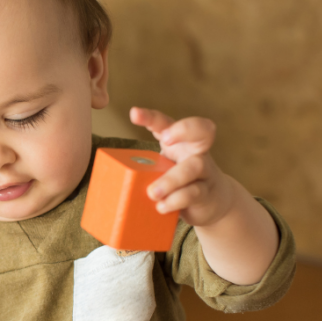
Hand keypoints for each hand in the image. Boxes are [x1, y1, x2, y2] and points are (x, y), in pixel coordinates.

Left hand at [130, 107, 238, 226]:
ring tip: (152, 193)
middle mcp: (196, 151)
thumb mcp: (162, 171)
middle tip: (166, 138)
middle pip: (202, 131)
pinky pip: (194, 192)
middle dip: (184, 130)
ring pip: (194, 166)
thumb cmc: (179, 181)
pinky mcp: (207, 192)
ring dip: (171, 179)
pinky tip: (162, 206)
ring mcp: (205, 171)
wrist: (213, 202)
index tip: (134, 114)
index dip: (151, 117)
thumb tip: (108, 180)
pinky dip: (176, 200)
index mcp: (179, 142)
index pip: (166, 123)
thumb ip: (144, 170)